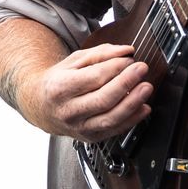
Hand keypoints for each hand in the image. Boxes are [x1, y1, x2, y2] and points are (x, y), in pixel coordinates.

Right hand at [23, 43, 152, 140]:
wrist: (41, 106)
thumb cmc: (59, 81)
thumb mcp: (74, 61)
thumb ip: (101, 53)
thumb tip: (126, 51)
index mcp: (60, 87)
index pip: (93, 77)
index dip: (115, 68)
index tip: (129, 59)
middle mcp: (68, 110)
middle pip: (103, 98)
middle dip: (127, 82)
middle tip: (141, 69)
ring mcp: (78, 127)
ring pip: (110, 118)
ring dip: (133, 103)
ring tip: (146, 88)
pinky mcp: (89, 137)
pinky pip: (114, 130)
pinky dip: (132, 120)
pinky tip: (143, 108)